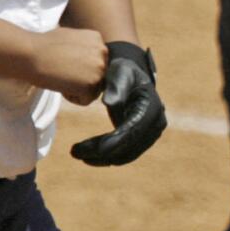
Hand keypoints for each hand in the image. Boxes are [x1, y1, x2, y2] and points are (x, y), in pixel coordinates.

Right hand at [27, 27, 106, 104]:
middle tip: (63, 72)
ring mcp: (99, 69)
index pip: (96, 62)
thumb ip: (84, 46)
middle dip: (82, 78)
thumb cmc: (44, 45)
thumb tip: (86, 58)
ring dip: (78, 89)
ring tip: (62, 77)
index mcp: (97, 39)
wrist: (32, 54)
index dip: (80, 66)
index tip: (65, 63)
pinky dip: (72, 97)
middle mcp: (103, 52)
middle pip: (98, 76)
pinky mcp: (91, 85)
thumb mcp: (71, 37)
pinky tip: (61, 85)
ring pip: (94, 89)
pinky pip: (85, 100)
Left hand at [70, 42, 167, 165]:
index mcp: (152, 109)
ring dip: (101, 158)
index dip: (112, 143)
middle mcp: (155, 125)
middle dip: (101, 153)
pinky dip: (106, 156)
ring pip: (125, 155)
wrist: (131, 75)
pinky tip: (87, 154)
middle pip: (128, 147)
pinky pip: (124, 153)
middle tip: (74, 152)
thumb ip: (115, 86)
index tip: (91, 149)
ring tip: (77, 153)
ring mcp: (150, 134)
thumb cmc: (124, 72)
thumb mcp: (119, 73)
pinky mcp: (140, 140)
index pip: (132, 132)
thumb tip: (109, 102)